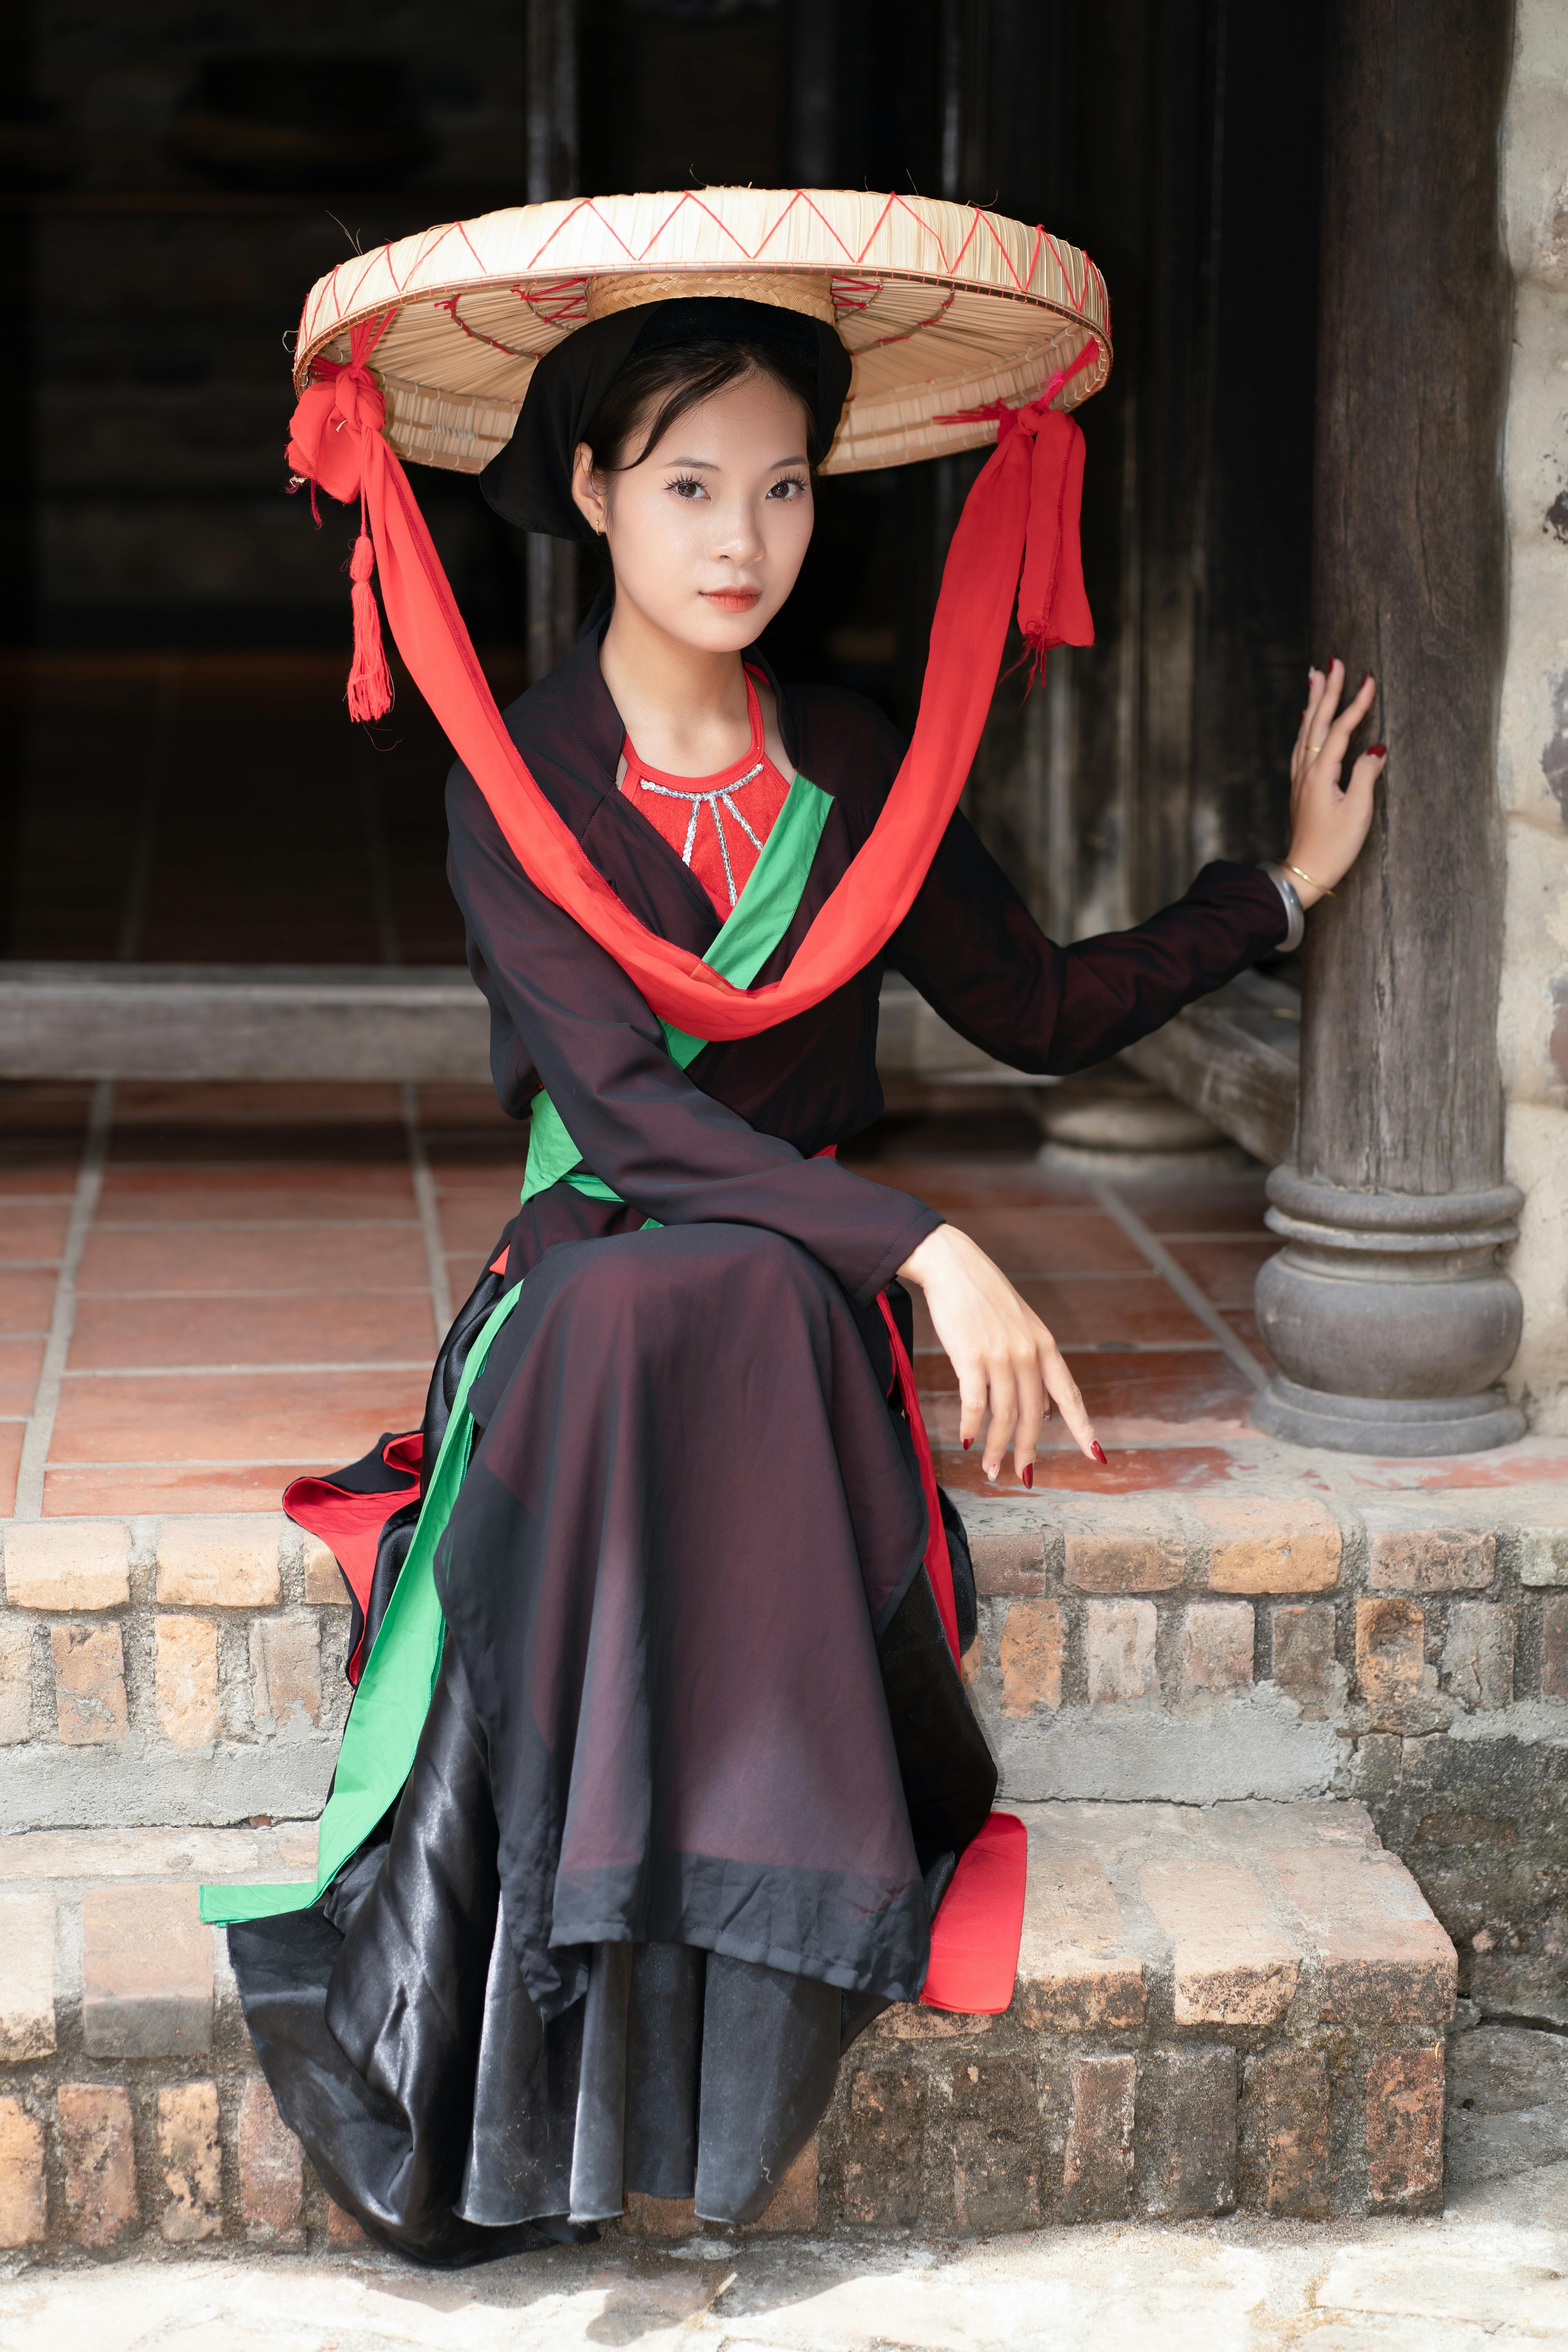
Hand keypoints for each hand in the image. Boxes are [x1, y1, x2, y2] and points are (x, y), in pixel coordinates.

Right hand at [896, 1224, 1104, 1481]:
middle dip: (1028, 1450)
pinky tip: (967, 1441)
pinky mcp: (971, 1356)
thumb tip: (1043, 1409)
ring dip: (997, 1447)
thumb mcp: (1021, 1325)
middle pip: (1034, 1415)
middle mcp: (1028, 1353)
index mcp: (1045, 1345)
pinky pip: (975, 1403)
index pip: (1069, 1395)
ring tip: (990, 1468)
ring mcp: (1001, 1355)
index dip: (1084, 1428)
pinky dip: (972, 1427)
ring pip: (1005, 1415)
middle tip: (1023, 1475)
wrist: (953, 1264)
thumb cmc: (983, 1296)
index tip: (1096, 1454)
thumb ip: (1034, 1364)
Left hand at [1285, 658, 1386, 905]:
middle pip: (1317, 722)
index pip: (1341, 730)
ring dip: (1313, 703)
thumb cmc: (1334, 848)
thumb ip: (1366, 776)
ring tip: (1315, 677)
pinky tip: (1306, 720)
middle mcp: (1306, 771)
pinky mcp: (1300, 788)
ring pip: (1306, 731)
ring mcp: (1300, 779)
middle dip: (1327, 690)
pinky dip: (1306, 726)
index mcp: (1320, 775)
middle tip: (1333, 661)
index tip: (1368, 678)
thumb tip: (1376, 748)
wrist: (1305, 873)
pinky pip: (1301, 746)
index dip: (1355, 703)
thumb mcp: (1357, 813)